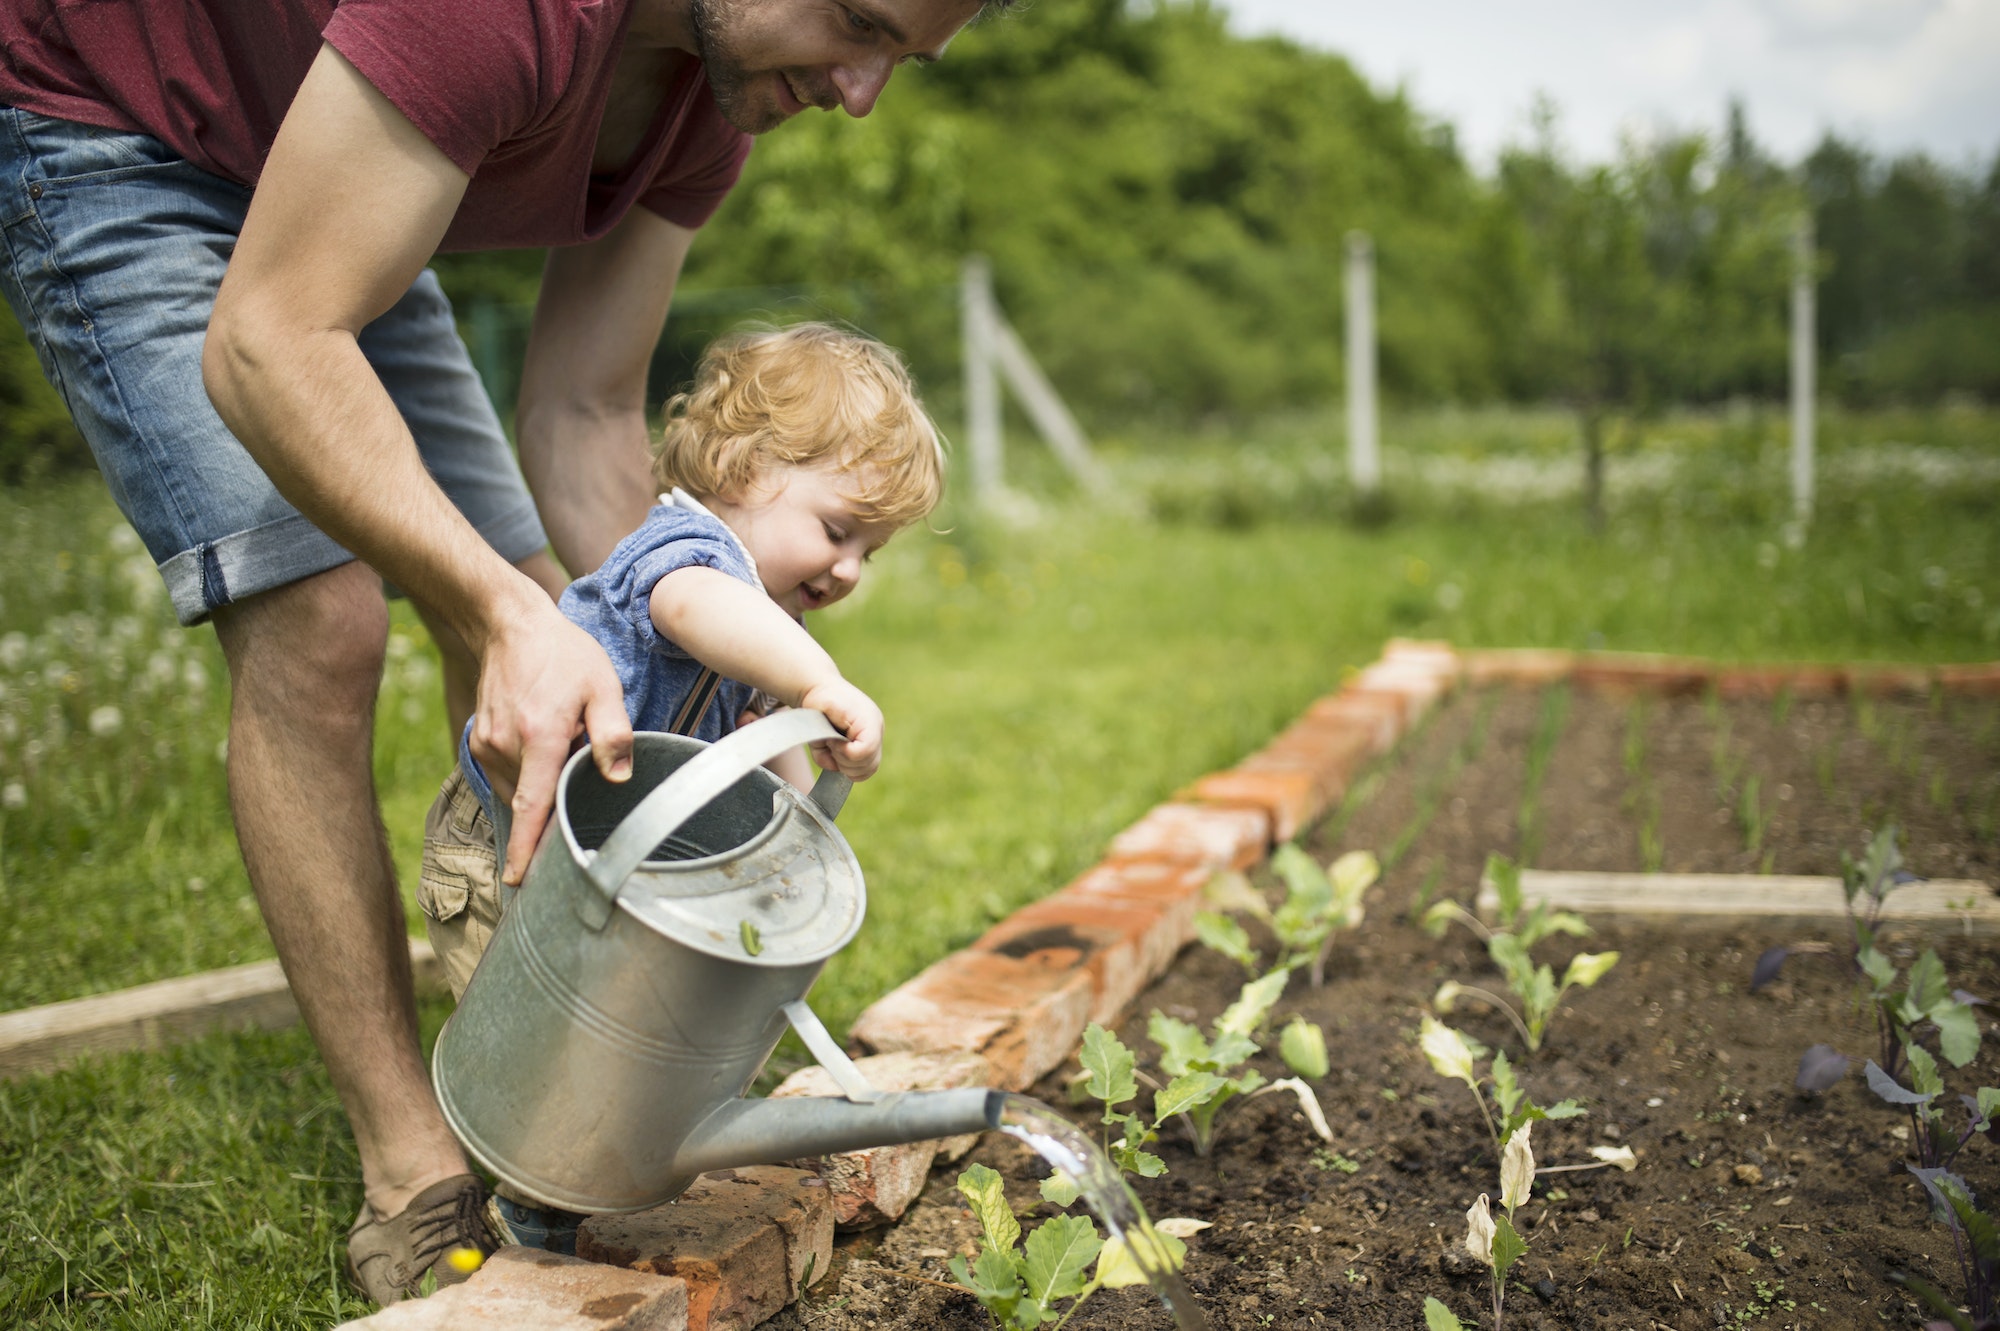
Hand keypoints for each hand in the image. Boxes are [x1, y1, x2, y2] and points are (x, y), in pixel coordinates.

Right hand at [468, 597, 633, 883]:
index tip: (518, 880)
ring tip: (562, 747)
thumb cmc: (564, 654)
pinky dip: (526, 773)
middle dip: (552, 807)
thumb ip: (613, 734)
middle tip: (575, 787)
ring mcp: (487, 743)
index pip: (531, 806)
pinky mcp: (478, 740)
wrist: (510, 625)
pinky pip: (506, 774)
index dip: (525, 847)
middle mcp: (505, 745)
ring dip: (540, 785)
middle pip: (531, 799)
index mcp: (539, 736)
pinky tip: (544, 747)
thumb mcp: (603, 686)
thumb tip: (618, 779)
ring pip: (518, 787)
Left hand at [797, 678, 884, 780]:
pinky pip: (861, 771)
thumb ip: (829, 733)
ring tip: (832, 748)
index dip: (845, 752)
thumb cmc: (822, 698)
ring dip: (844, 766)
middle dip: (843, 760)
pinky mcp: (867, 749)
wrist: (823, 691)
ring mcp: (874, 742)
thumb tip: (835, 754)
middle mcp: (877, 732)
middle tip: (830, 744)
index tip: (831, 741)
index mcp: (870, 720)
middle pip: (868, 765)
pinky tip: (834, 753)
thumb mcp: (823, 707)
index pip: (866, 750)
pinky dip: (845, 767)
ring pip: (866, 771)